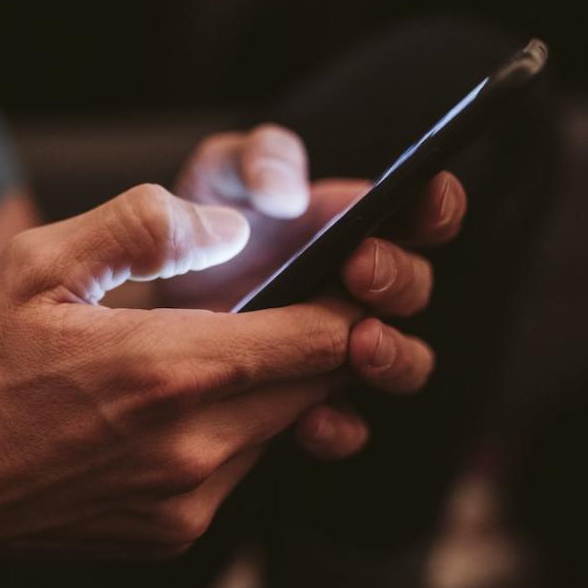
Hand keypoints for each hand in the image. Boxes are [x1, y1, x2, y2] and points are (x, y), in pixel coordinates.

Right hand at [0, 184, 369, 587]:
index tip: (339, 274)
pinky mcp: (177, 530)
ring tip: (201, 354)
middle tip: (265, 305)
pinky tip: (168, 407)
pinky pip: (239, 466)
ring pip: (279, 425)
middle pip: (313, 382)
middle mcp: (194, 444)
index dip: (343, 300)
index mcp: (168, 368)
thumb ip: (141, 227)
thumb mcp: (36, 267)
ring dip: (265, 385)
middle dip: (306, 339)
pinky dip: (228, 429)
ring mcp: (189, 499)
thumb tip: (228, 227)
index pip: (320, 335)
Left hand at [164, 124, 467, 457]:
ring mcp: (337, 344)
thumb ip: (257, 161)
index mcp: (349, 222)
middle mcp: (357, 285)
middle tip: (357, 270)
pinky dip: (339, 426)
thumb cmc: (195, 223)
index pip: (423, 211)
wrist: (151, 294)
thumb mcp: (219, 174)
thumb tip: (289, 196)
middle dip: (397, 278)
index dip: (437, 205)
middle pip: (414, 288)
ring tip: (359, 345)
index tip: (422, 199)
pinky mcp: (306, 395)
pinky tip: (311, 419)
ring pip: (402, 360)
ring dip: (393, 355)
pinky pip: (346, 424)